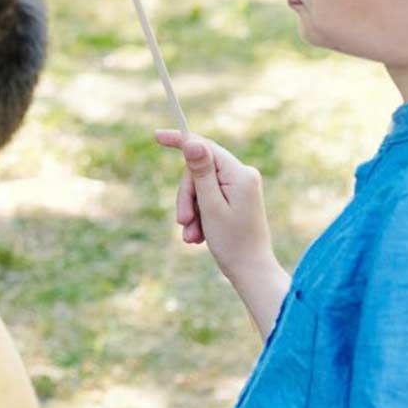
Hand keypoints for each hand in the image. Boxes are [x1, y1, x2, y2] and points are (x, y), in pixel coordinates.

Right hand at [156, 129, 274, 276]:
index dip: (180, 141)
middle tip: (182, 222)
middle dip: (186, 196)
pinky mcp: (235, 198)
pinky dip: (198, 215)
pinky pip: (207, 198)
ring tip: (192, 236)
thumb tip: (193, 142)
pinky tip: (197, 235)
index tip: (156, 136)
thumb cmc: (232, 241)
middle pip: (198, 172)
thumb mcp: (210, 205)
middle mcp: (242, 176)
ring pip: (199, 187)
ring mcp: (240, 187)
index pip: (205, 147)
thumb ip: (201, 172)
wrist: (251, 270)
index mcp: (240, 175)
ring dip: (191, 210)